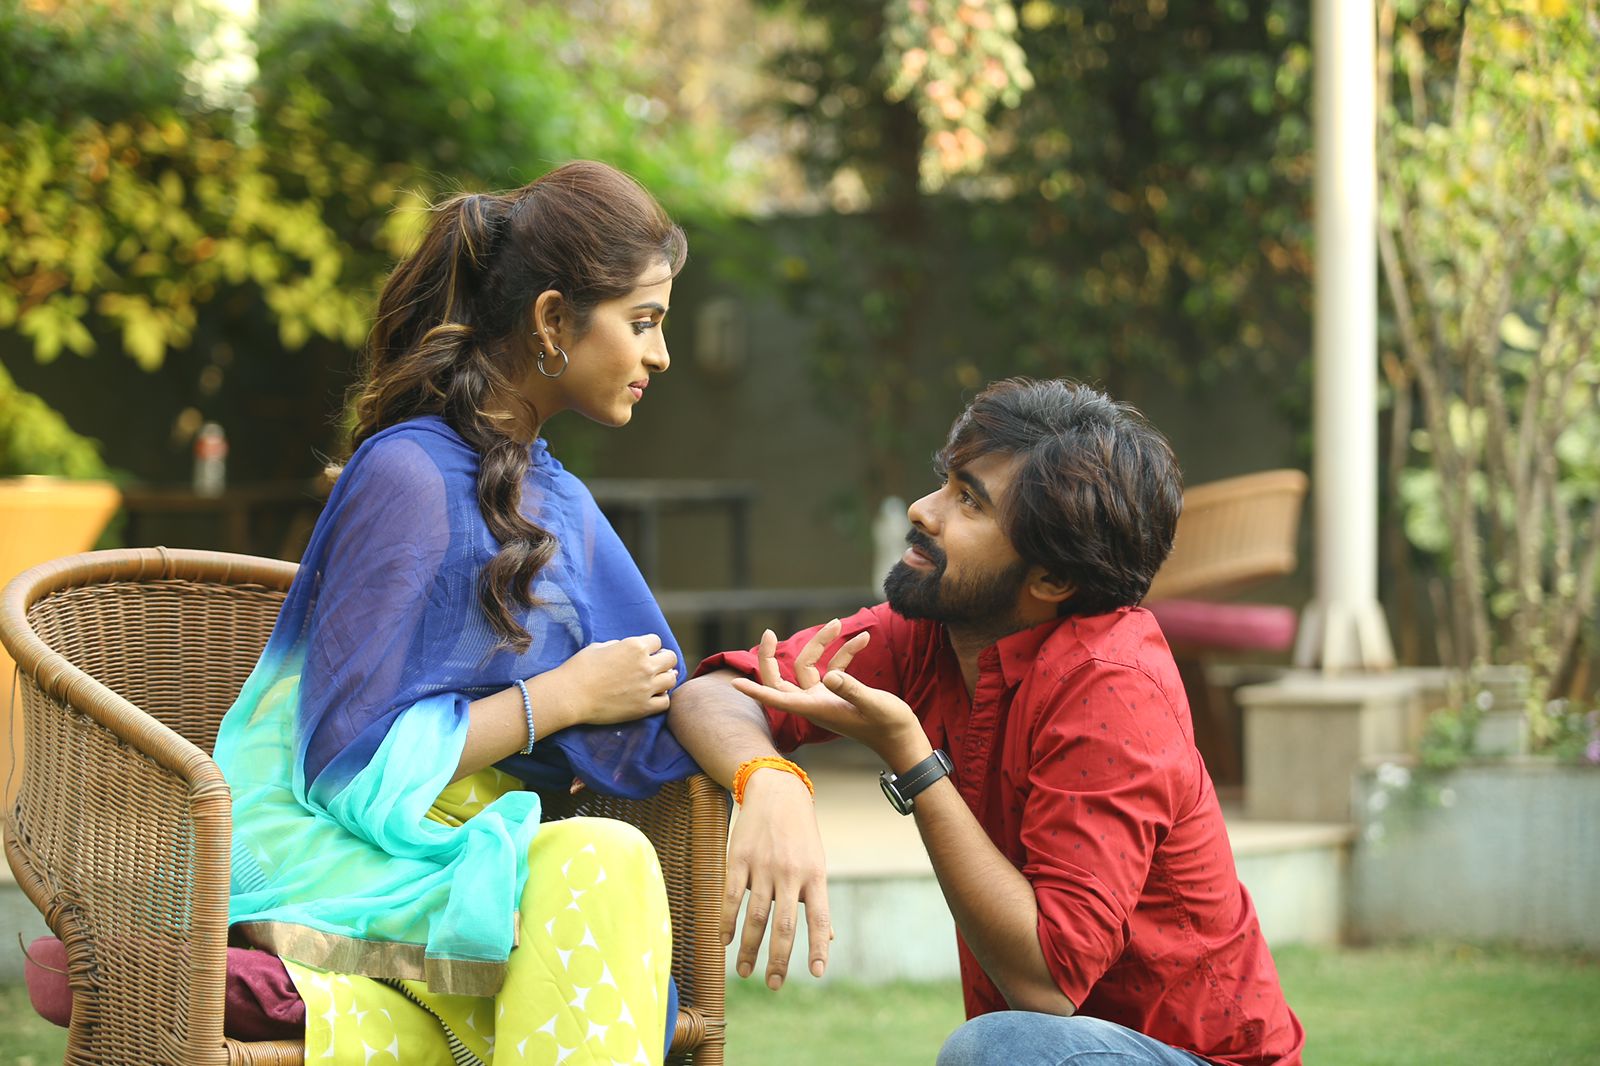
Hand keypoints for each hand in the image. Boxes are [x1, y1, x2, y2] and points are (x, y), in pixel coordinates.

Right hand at [556, 634, 677, 725]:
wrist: (570, 695)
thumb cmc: (580, 668)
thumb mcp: (599, 647)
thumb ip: (619, 646)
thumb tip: (626, 649)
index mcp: (635, 647)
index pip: (657, 641)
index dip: (650, 646)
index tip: (644, 653)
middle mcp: (645, 665)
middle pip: (670, 658)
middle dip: (663, 660)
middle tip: (653, 666)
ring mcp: (646, 687)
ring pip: (671, 679)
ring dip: (664, 679)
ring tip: (654, 682)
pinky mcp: (643, 707)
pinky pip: (665, 702)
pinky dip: (661, 699)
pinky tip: (651, 697)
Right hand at [726, 769, 831, 988]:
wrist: (776, 792)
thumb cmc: (801, 834)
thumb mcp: (817, 863)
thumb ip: (818, 901)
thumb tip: (830, 938)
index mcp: (815, 876)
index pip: (819, 919)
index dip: (818, 947)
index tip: (816, 974)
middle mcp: (790, 873)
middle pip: (784, 925)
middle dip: (778, 960)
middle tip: (773, 985)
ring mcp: (763, 867)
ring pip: (755, 917)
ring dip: (749, 949)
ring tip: (744, 972)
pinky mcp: (739, 859)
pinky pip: (731, 897)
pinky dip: (726, 922)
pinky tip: (724, 942)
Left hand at [730, 622, 927, 769]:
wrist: (902, 739)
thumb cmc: (889, 726)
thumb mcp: (873, 704)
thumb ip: (852, 689)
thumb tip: (832, 675)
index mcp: (816, 708)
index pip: (777, 698)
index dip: (755, 691)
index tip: (733, 683)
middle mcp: (814, 703)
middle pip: (781, 679)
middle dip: (772, 656)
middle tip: (768, 632)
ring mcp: (824, 698)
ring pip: (807, 667)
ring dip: (822, 644)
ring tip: (839, 623)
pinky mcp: (837, 694)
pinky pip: (831, 668)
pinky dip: (844, 653)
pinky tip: (864, 640)